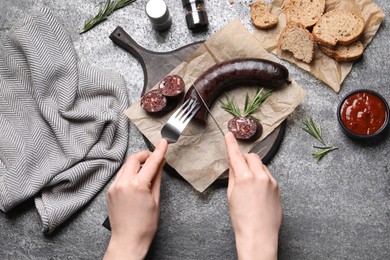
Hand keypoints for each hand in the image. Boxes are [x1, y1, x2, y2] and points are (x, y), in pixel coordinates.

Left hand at [104, 139, 167, 259]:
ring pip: (126, 166)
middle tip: (155, 158)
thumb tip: (160, 164)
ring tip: (147, 171)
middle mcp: (123, 183)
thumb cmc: (144, 225)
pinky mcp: (110, 191)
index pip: (151, 163)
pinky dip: (130, 173)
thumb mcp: (156, 200)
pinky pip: (120, 175)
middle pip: (134, 159)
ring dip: (137, 164)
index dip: (159, 151)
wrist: (128, 240)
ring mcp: (114, 187)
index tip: (163, 143)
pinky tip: (137, 180)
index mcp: (137, 185)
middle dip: (145, 155)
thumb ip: (157, 178)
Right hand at [224, 132, 281, 259]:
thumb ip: (233, 175)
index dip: (231, 144)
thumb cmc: (242, 219)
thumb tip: (232, 162)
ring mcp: (271, 182)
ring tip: (248, 186)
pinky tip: (257, 191)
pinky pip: (268, 175)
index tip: (229, 135)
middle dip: (244, 159)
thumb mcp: (231, 195)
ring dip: (253, 168)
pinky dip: (261, 177)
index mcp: (245, 178)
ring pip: (261, 165)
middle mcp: (260, 176)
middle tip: (238, 169)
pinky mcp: (278, 187)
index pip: (236, 155)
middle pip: (252, 157)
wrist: (258, 235)